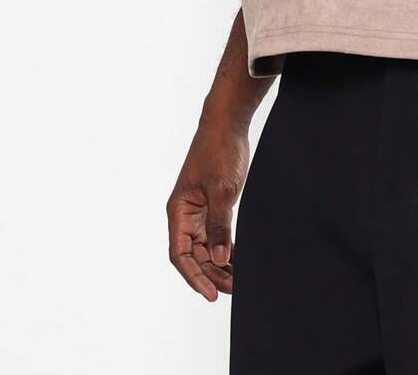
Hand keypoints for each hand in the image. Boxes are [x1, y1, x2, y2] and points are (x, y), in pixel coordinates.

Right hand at [166, 118, 249, 300]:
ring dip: (219, 264)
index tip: (211, 293)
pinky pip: (216, 234)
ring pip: (206, 247)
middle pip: (195, 255)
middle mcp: (186, 215)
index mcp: (179, 211)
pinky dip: (226, 248)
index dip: (193, 276)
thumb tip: (219, 258)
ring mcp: (200, 211)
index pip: (180, 254)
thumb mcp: (222, 190)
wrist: (228, 124)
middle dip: (211, 274)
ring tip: (238, 280)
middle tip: (233, 288)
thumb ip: (219, 225)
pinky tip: (238, 260)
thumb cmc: (219, 151)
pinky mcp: (214, 205)